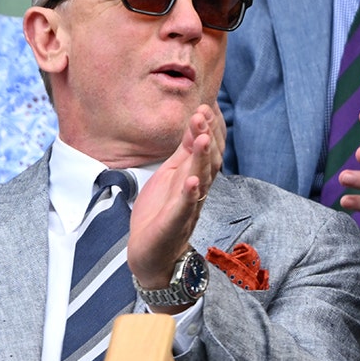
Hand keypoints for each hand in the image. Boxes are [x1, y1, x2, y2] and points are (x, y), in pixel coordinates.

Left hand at [128, 103, 221, 295]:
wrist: (151, 255)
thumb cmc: (160, 213)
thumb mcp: (171, 176)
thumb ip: (183, 152)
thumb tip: (195, 123)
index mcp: (192, 178)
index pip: (206, 150)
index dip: (208, 129)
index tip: (207, 106)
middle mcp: (195, 191)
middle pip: (207, 162)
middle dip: (206, 137)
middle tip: (203, 113)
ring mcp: (186, 208)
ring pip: (199, 182)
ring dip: (201, 160)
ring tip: (202, 139)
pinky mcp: (174, 225)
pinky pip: (184, 209)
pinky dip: (188, 195)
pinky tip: (191, 182)